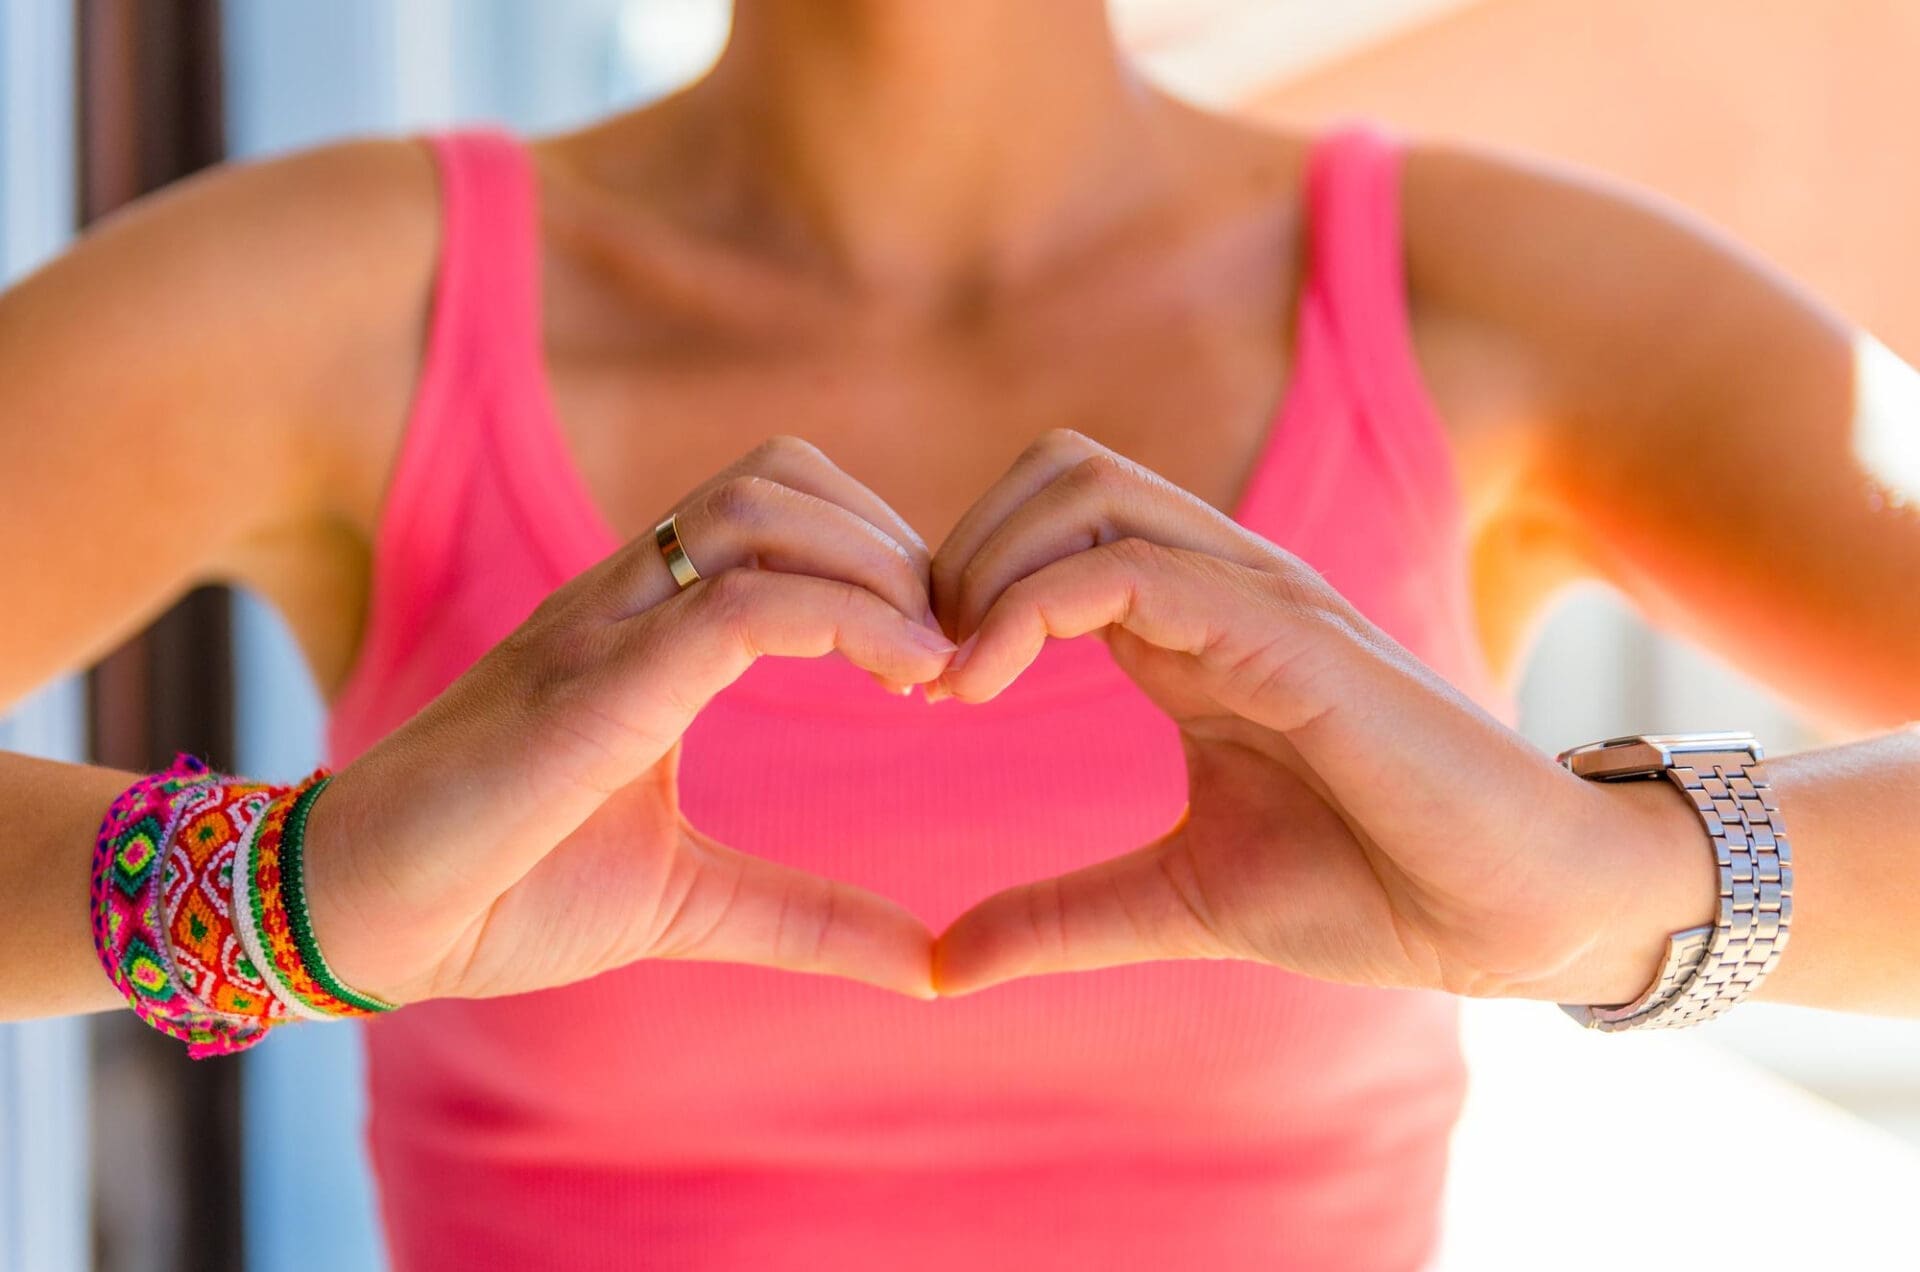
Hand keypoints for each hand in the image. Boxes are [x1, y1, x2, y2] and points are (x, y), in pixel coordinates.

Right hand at [303, 437, 956, 1004]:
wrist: (364, 923)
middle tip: (947, 652)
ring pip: (762, 509)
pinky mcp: (589, 689)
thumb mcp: (691, 901)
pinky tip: (908, 679)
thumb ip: (807, 917)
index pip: (777, 507)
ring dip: (877, 567)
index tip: (936, 663)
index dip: (878, 558)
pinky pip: (735, 605)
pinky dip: (844, 619)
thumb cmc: (505, 892)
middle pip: (780, 477)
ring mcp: (601, 631)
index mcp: (644, 627)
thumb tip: (927, 965)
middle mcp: (623, 602)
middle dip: (891, 543)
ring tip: (930, 666)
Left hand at [927, 430, 1718, 1003]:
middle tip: (920, 674)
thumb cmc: (1373, 891)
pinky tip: (984, 690)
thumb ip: (1062, 916)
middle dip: (960, 554)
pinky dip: (1030, 607)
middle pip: (1055, 470)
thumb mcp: (1178, 900)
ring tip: (950, 683)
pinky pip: (1131, 565)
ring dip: (985, 566)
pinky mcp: (1289, 634)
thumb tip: (943, 965)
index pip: (1050, 525)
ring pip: (1083, 486)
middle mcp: (1219, 588)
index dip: (960, 586)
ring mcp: (1258, 597)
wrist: (1514, 918)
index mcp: (1189, 631)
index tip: (915, 691)